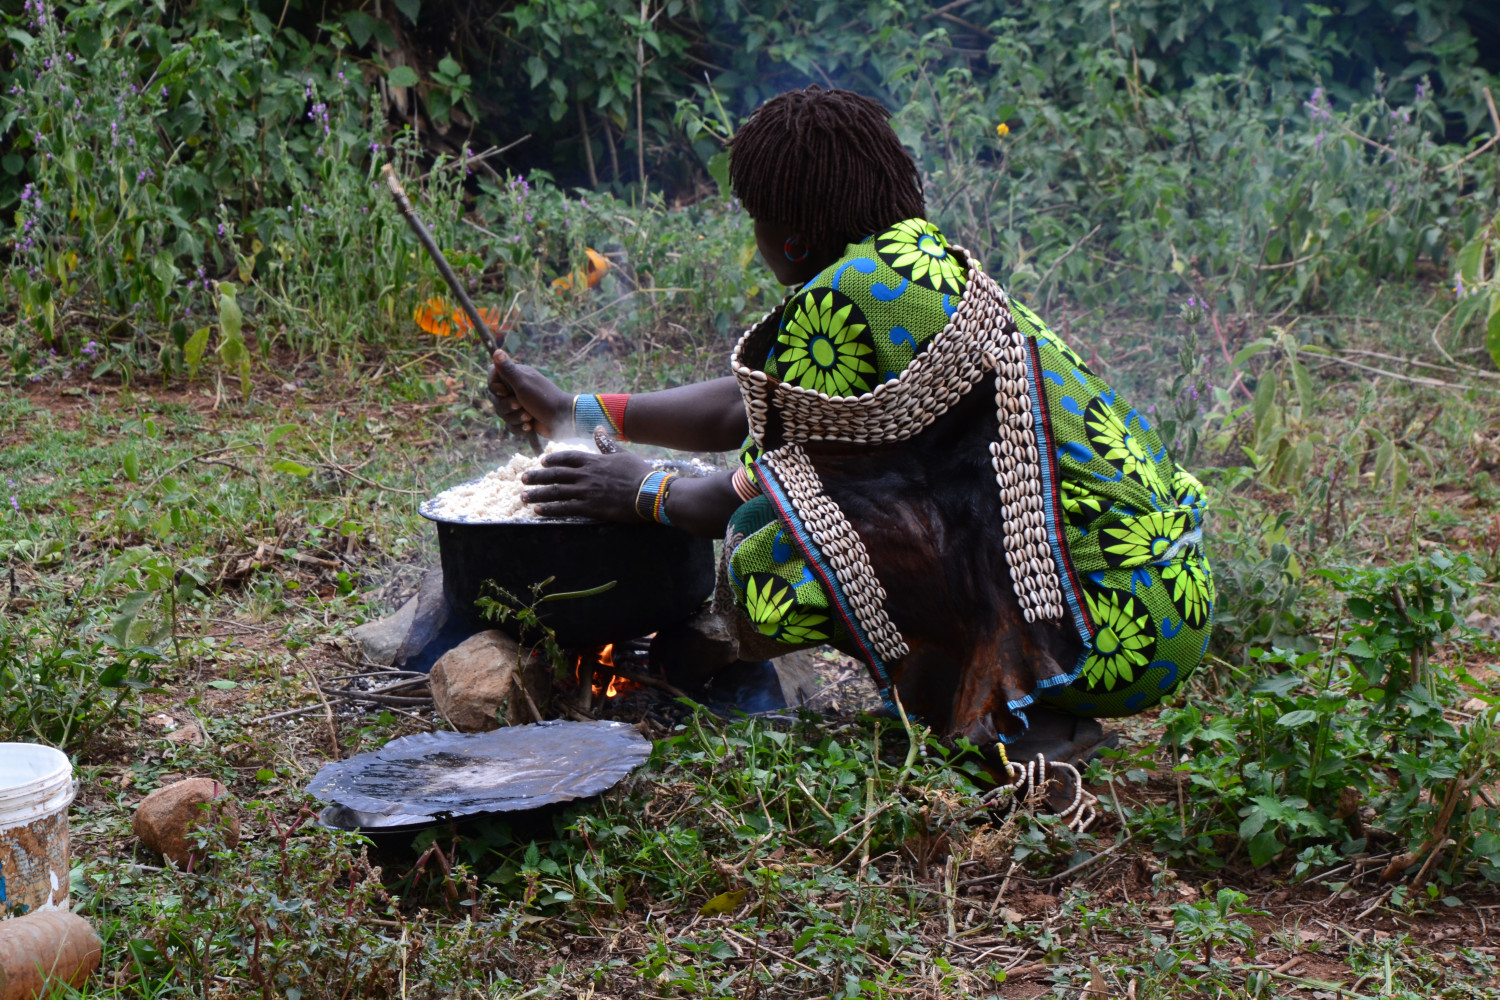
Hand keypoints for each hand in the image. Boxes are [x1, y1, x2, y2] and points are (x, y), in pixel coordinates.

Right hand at [488, 350, 573, 439]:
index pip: (492, 378)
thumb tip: (496, 351)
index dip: (494, 387)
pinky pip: (510, 426)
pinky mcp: (522, 418)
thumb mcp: (523, 382)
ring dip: (515, 418)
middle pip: (495, 399)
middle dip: (506, 406)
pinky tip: (530, 425)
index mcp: (516, 376)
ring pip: (502, 414)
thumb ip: (507, 369)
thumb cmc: (543, 398)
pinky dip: (519, 428)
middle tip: (520, 405)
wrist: (562, 419)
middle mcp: (515, 388)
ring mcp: (518, 404)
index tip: (504, 391)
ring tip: (529, 417)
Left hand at [521, 449, 654, 520]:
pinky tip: (538, 511)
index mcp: (593, 461)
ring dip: (537, 494)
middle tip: (522, 479)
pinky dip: (549, 509)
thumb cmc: (639, 473)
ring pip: (555, 491)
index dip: (553, 460)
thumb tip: (598, 429)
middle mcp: (585, 474)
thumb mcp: (622, 454)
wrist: (649, 492)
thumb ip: (606, 443)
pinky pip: (564, 508)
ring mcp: (586, 491)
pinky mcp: (590, 507)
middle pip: (555, 474)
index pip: (567, 458)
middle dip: (537, 477)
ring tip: (523, 496)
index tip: (542, 462)